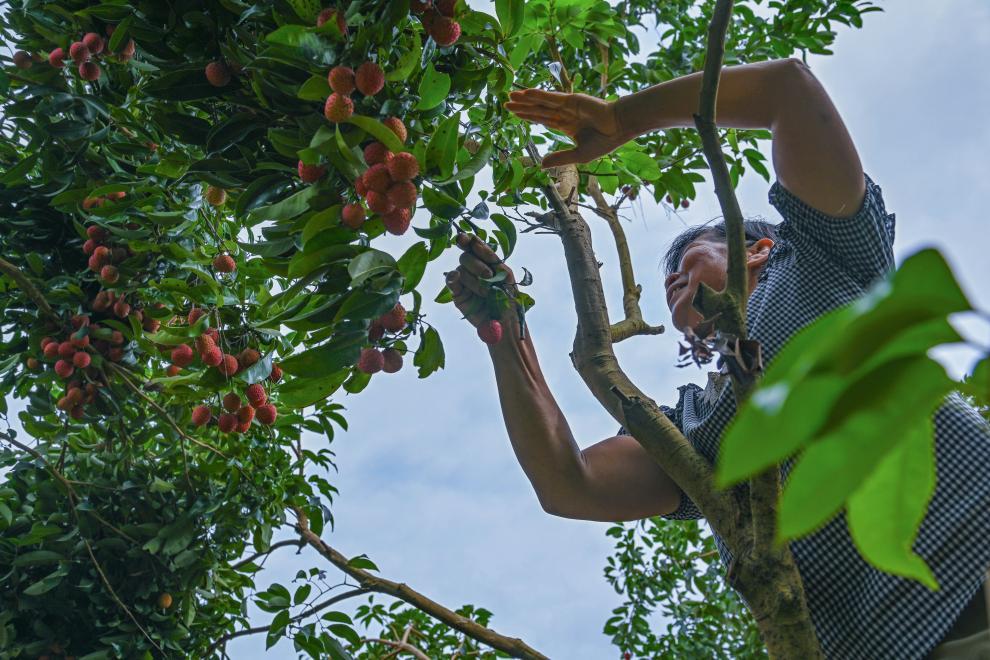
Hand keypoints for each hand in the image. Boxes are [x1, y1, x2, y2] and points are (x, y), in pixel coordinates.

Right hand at [445, 233, 517, 333]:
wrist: (506, 322)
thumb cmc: (509, 297)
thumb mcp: (505, 273)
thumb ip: (490, 256)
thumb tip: (472, 240)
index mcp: (486, 262)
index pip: (474, 246)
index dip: (469, 241)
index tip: (466, 239)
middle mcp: (473, 269)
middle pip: (465, 257)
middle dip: (477, 264)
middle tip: (488, 276)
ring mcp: (464, 281)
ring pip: (460, 270)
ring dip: (474, 280)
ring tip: (486, 292)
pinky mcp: (458, 294)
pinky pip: (450, 281)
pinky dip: (452, 278)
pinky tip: (456, 279)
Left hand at [505, 89, 625, 166]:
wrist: (619, 128)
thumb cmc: (604, 142)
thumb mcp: (579, 155)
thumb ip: (560, 158)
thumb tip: (541, 165)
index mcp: (567, 126)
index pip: (543, 120)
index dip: (528, 116)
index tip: (515, 114)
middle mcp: (565, 114)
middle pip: (539, 110)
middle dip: (522, 107)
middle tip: (506, 103)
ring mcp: (568, 106)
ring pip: (542, 102)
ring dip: (526, 99)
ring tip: (511, 95)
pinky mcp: (572, 100)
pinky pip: (551, 97)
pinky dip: (539, 94)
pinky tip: (526, 92)